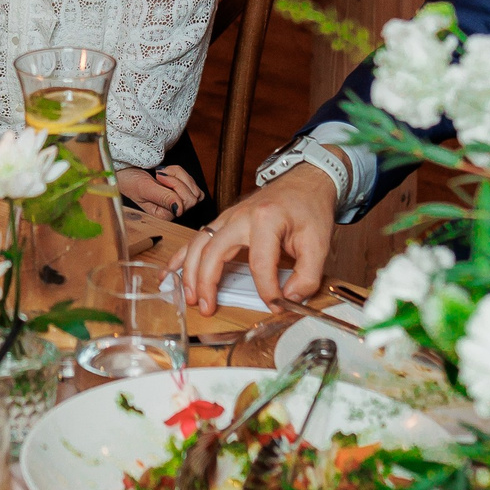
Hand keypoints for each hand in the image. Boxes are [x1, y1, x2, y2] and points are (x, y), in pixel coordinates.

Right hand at [116, 164, 203, 219]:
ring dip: (179, 175)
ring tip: (162, 173)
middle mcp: (173, 212)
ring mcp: (179, 202)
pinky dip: (181, 174)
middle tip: (160, 174)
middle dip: (178, 180)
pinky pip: (193, 184)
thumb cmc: (131, 182)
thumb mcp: (145, 189)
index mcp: (165, 216)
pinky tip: (168, 173)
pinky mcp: (181, 192)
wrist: (127, 173)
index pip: (187, 203)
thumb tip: (180, 209)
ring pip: (195, 189)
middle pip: (193, 196)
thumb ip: (163, 198)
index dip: (176, 186)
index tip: (159, 177)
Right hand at [174, 160, 337, 315]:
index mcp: (266, 220)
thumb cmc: (309, 209)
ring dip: (189, 273)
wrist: (304, 181)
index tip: (276, 305)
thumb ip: (309, 275)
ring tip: (188, 298)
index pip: (260, 263)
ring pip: (198, 245)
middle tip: (207, 308)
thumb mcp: (319, 242)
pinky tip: (169, 275)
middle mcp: (240, 216)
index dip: (267, 290)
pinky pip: (195, 240)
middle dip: (206, 282)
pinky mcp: (222, 221)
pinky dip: (181, 258)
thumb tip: (290, 298)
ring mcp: (227, 217)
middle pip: (214, 251)